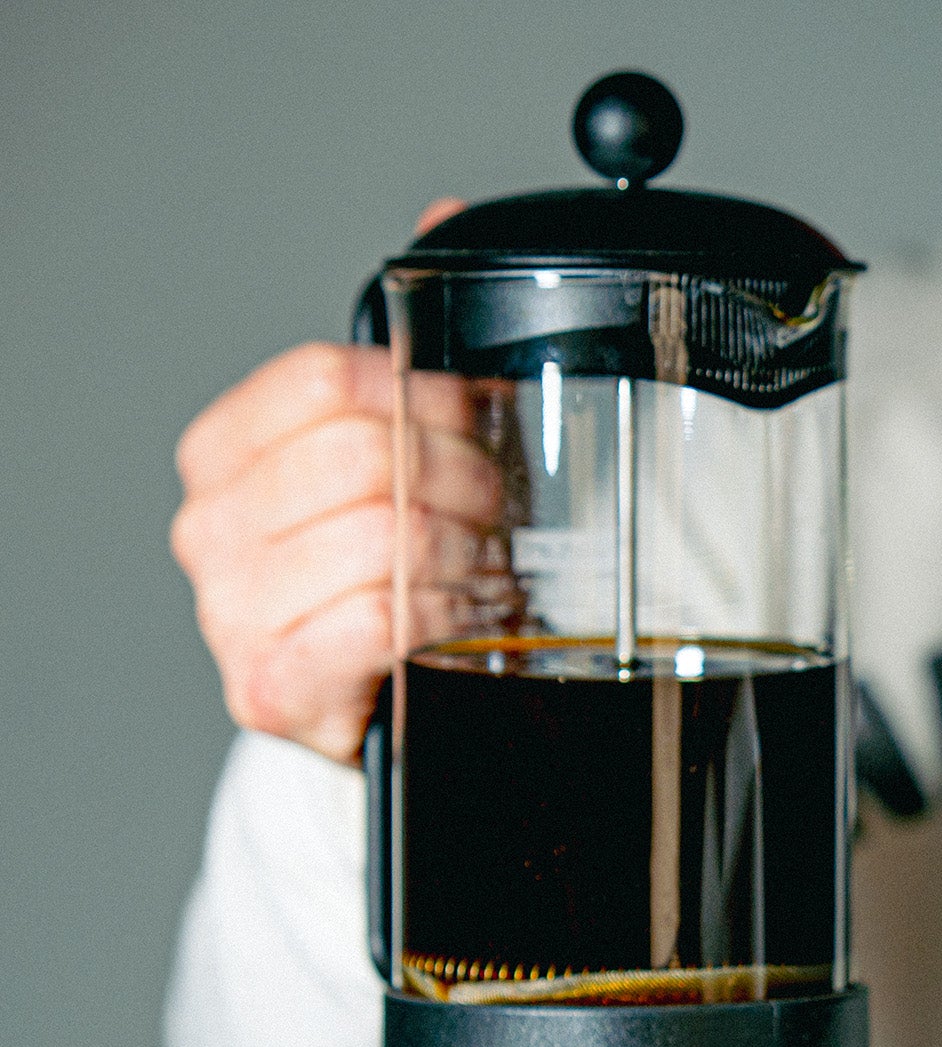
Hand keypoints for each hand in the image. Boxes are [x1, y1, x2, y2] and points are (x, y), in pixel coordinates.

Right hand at [171, 197, 499, 764]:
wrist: (359, 696)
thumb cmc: (372, 571)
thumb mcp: (386, 452)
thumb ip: (407, 343)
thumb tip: (445, 220)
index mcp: (228, 450)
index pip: (325, 380)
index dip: (422, 396)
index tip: (470, 424)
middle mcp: (212, 525)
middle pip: (366, 456)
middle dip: (459, 480)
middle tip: (492, 511)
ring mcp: (230, 609)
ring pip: (384, 538)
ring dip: (461, 554)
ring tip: (479, 571)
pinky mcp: (270, 683)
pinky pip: (378, 619)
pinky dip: (441, 614)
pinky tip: (456, 619)